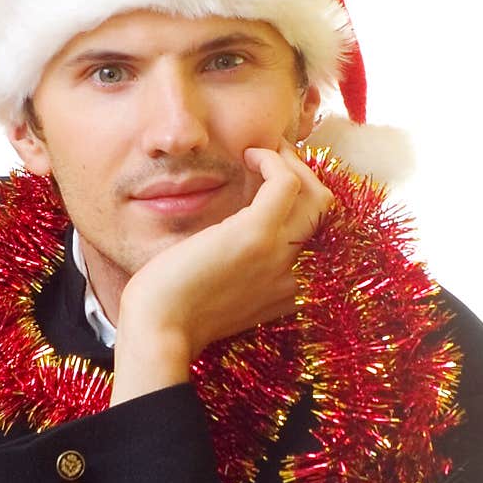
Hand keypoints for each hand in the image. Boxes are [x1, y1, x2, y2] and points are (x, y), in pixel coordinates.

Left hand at [109, 138, 333, 405]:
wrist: (158, 330)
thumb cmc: (176, 312)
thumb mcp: (224, 292)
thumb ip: (243, 270)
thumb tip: (233, 234)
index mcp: (291, 291)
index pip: (318, 236)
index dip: (302, 200)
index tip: (275, 181)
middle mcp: (297, 276)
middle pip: (325, 213)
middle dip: (304, 175)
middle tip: (272, 156)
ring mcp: (280, 255)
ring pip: (316, 195)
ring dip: (291, 163)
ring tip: (259, 153)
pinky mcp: (256, 235)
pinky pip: (286, 183)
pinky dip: (273, 160)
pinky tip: (248, 156)